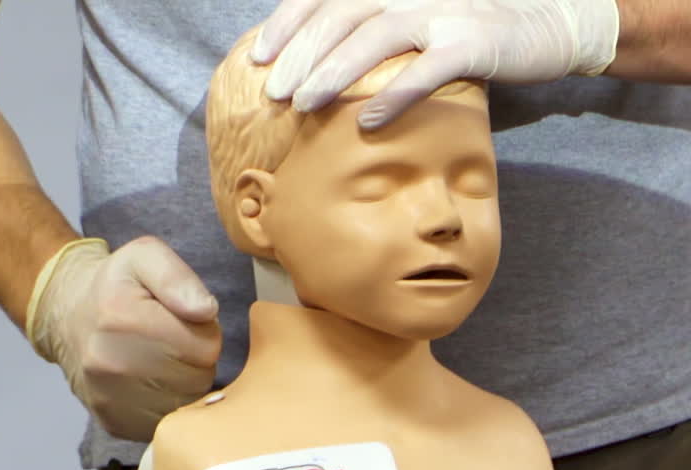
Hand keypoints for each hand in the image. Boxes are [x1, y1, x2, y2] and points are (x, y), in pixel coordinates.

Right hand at [29, 237, 221, 440]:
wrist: (69, 319)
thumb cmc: (116, 287)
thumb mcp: (144, 257)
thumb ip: (178, 276)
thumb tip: (206, 311)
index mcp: (123, 317)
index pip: (205, 346)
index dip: (204, 333)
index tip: (183, 323)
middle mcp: (111, 363)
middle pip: (198, 378)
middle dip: (195, 360)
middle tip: (172, 343)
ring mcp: (110, 399)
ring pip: (185, 405)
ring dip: (184, 385)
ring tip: (162, 362)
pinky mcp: (115, 423)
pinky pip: (166, 424)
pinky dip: (167, 406)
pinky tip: (152, 385)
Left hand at [254, 0, 618, 126]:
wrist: (547, 24)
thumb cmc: (472, 29)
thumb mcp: (419, 22)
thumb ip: (377, 31)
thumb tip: (322, 65)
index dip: (288, 22)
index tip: (258, 59)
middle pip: (341, 15)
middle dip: (301, 55)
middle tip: (273, 94)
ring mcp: (442, 12)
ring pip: (374, 37)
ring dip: (334, 73)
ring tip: (304, 106)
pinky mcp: (471, 43)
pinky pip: (424, 71)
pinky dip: (393, 96)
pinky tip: (366, 122)